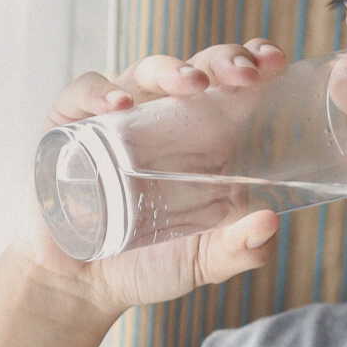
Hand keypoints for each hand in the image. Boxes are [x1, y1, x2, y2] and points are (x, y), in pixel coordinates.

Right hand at [14, 38, 294, 314]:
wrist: (85, 285)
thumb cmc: (151, 263)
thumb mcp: (205, 261)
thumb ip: (241, 250)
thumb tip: (268, 223)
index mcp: (204, 138)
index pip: (233, 84)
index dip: (254, 62)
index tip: (275, 62)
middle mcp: (163, 117)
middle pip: (196, 68)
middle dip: (222, 60)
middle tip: (243, 74)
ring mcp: (116, 117)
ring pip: (144, 72)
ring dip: (170, 70)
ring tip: (191, 84)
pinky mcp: (71, 125)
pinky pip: (84, 93)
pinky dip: (100, 92)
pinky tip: (118, 106)